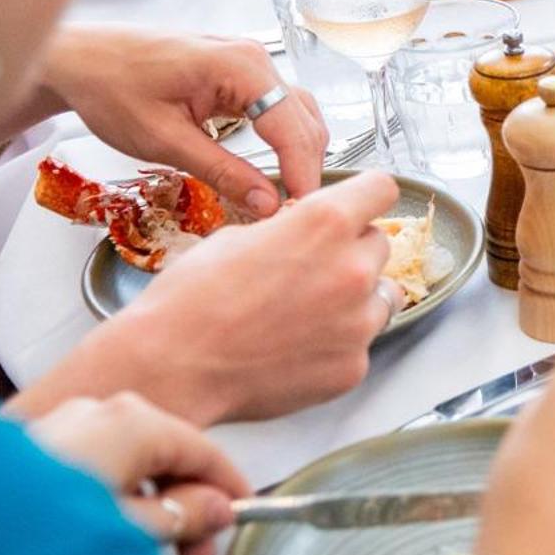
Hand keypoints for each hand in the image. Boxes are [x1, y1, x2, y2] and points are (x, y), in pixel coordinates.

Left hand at [25, 391, 250, 554]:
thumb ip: (184, 516)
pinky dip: (111, 496)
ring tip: (147, 554)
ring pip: (127, 461)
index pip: (204, 449)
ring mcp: (60, 424)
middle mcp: (97, 411)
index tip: (242, 517)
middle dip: (186, 506)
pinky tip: (106, 535)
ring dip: (147, 505)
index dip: (229, 488)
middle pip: (164, 453)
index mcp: (132, 421)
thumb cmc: (45, 532)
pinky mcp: (30, 446)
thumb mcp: (133, 530)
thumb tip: (216, 508)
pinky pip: (92, 465)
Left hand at [42, 26, 327, 214]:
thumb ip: (221, 172)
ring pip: (297, 113)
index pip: (292, 127)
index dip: (303, 173)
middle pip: (303, 120)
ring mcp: (250, 61)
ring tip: (287, 194)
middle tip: (294, 212)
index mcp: (240, 67)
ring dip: (298, 153)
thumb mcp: (165, 141)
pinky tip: (275, 166)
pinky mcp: (240, 71)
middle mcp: (254, 58)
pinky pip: (278, 107)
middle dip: (305, 166)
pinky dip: (284, 138)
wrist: (80, 60)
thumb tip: (268, 205)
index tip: (301, 212)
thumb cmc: (111, 91)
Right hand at [100, 170, 403, 421]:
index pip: (381, 189)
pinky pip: (359, 343)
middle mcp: (353, 269)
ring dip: (354, 298)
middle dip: (351, 251)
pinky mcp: (353, 365)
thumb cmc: (191, 299)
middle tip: (311, 270)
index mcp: (325, 224)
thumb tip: (304, 230)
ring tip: (305, 313)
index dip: (366, 197)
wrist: (173, 365)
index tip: (359, 206)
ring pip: (380, 296)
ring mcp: (358, 322)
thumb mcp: (237, 237)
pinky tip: (295, 349)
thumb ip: (289, 229)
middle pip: (379, 245)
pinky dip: (337, 344)